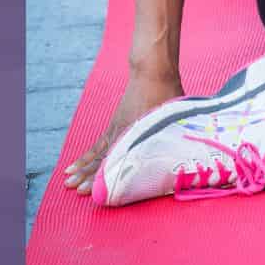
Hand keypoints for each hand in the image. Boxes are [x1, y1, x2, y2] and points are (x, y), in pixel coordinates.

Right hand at [62, 66, 183, 194]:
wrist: (152, 72)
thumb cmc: (168, 94)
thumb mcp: (176, 119)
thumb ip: (180, 137)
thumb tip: (196, 152)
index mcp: (139, 135)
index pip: (122, 161)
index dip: (111, 177)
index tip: (99, 192)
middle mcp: (124, 135)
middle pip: (105, 160)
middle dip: (92, 178)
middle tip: (78, 192)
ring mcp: (117, 130)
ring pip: (97, 155)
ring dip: (83, 170)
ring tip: (68, 184)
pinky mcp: (114, 126)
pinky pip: (97, 145)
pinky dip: (86, 157)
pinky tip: (73, 166)